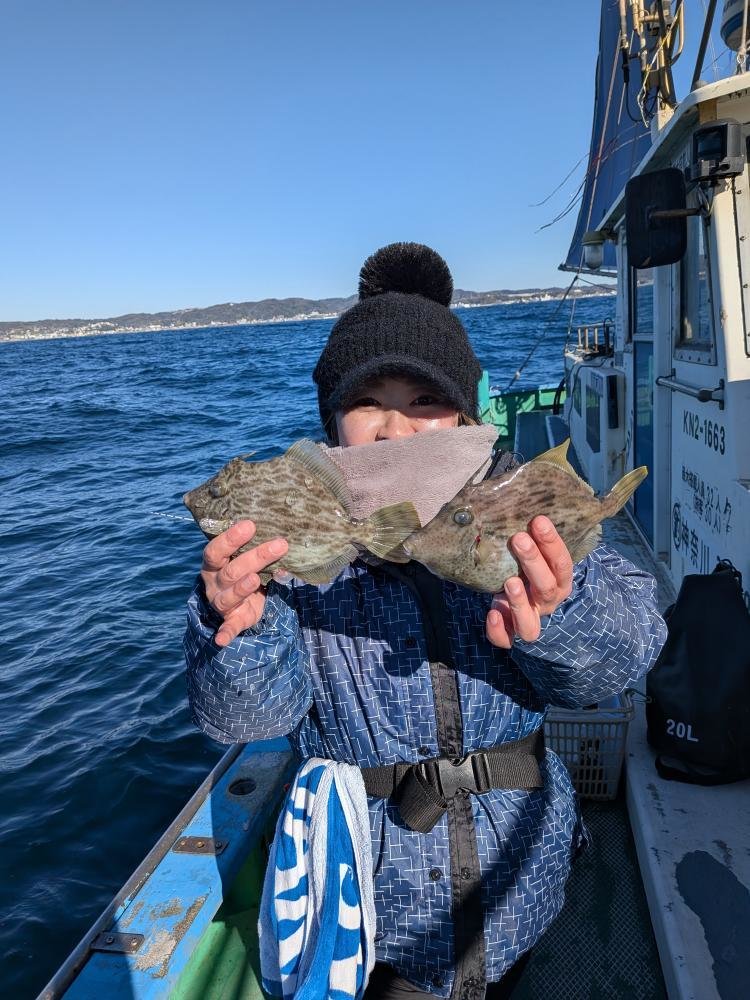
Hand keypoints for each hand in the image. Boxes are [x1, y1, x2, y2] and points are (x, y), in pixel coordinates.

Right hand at [200, 520, 288, 646]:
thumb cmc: (243, 570)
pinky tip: (221, 640)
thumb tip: (285, 538)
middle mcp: (214, 582)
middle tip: (280, 544)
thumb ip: (260, 550)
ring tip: (255, 579)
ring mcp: (220, 602)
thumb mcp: (248, 559)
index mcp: (215, 563)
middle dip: (255, 557)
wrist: (236, 601)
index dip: (231, 538)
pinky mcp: (231, 620)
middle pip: (231, 571)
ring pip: (229, 596)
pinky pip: (227, 627)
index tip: (251, 525)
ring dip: (241, 588)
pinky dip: (224, 633)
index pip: (217, 549)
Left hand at [486, 515, 572, 648]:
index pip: (562, 563)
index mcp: (558, 580)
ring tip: (509, 582)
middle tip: (518, 538)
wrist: (528, 603)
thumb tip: (511, 497)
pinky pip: (507, 640)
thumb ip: (529, 536)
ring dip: (521, 603)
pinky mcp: (511, 634)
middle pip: (547, 587)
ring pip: (532, 624)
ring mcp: (530, 620)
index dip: (552, 543)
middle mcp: (547, 602)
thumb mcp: (535, 554)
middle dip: (533, 561)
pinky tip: (492, 613)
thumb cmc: (529, 570)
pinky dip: (499, 630)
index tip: (538, 520)